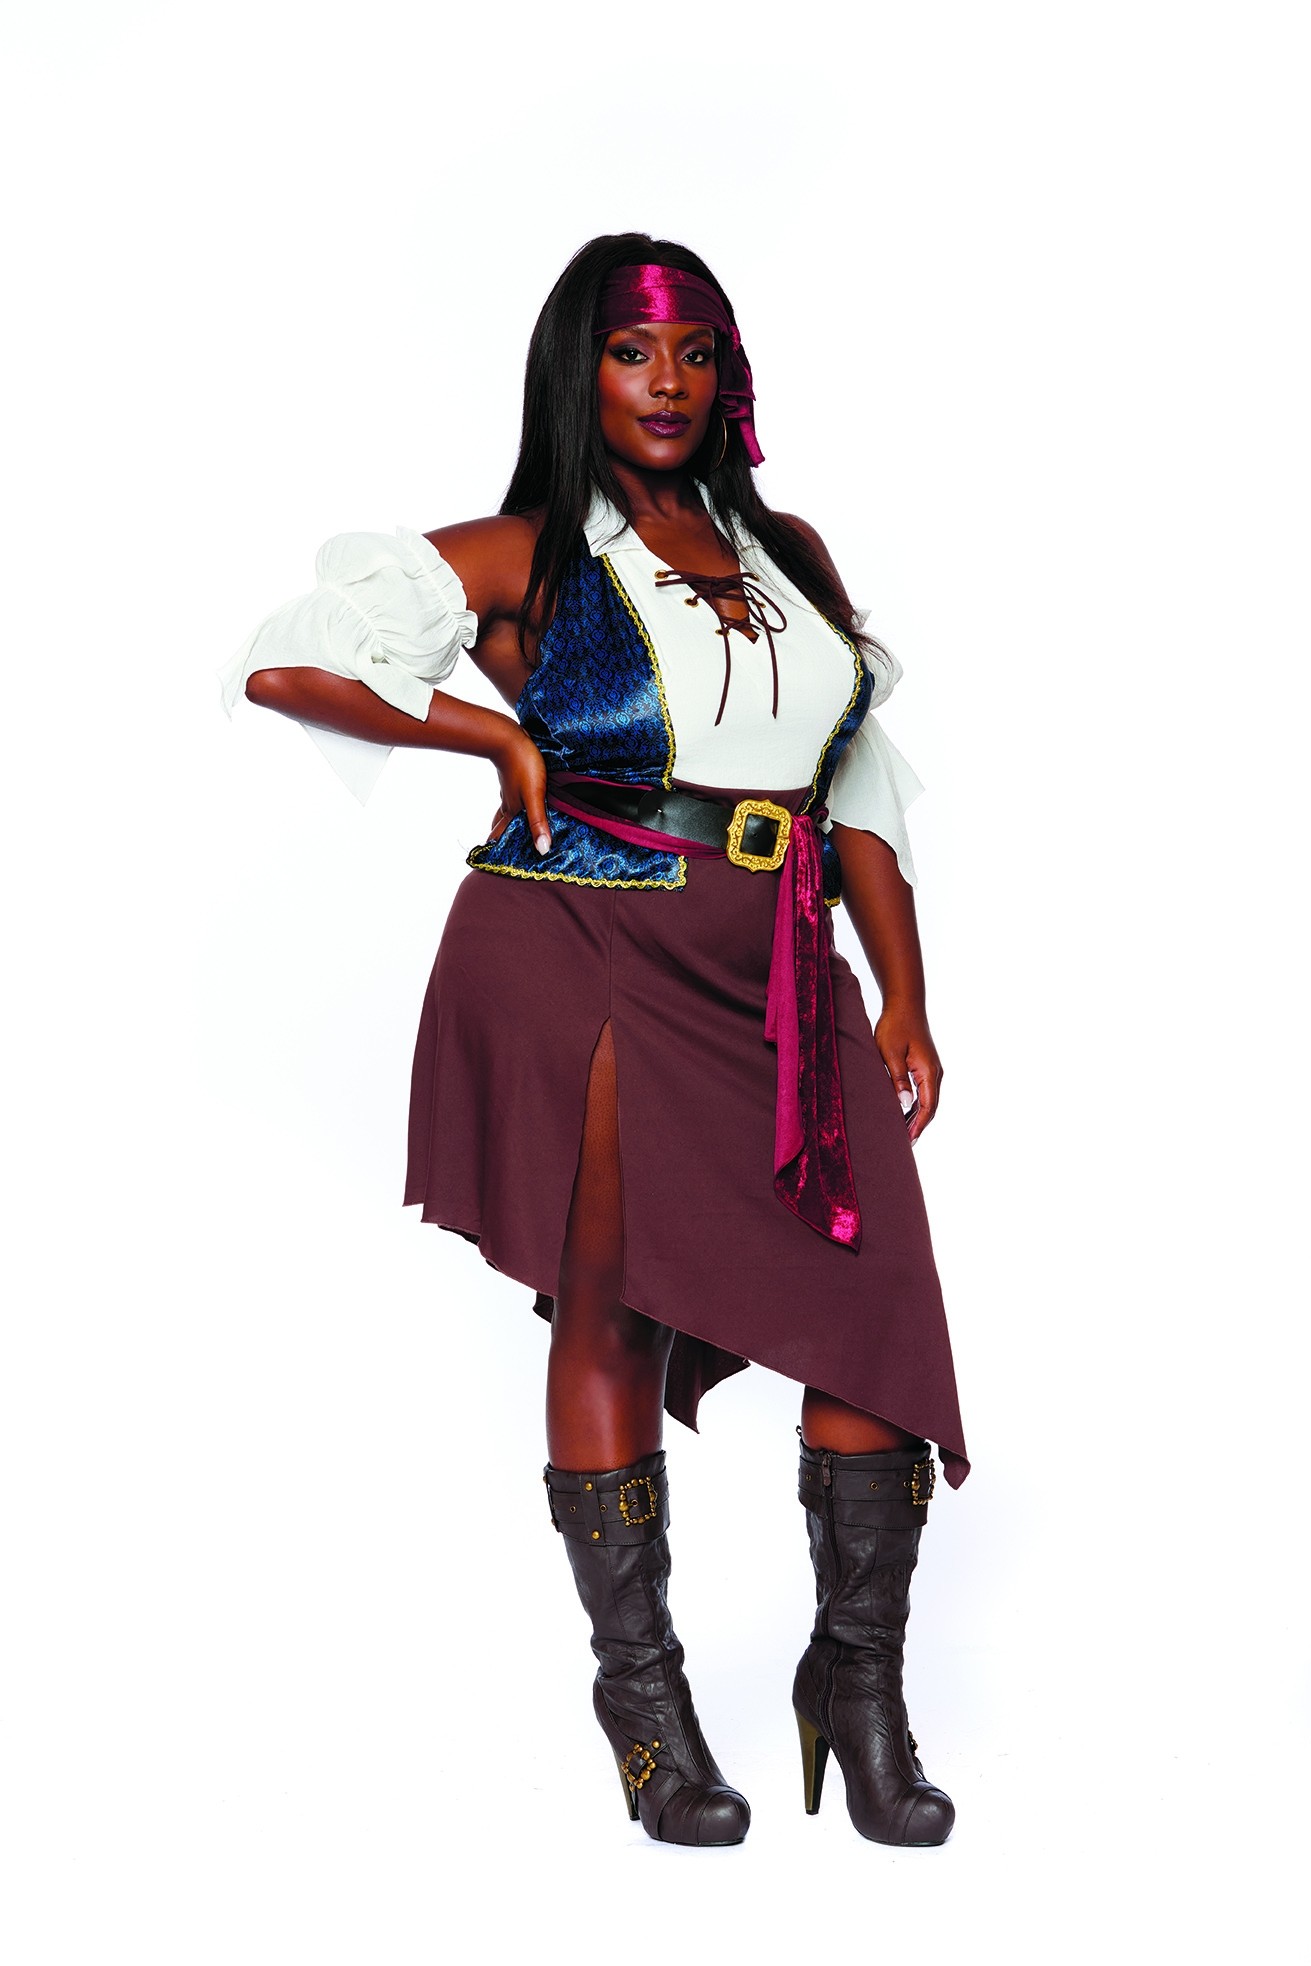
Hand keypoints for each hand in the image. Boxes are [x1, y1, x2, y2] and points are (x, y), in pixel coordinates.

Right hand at [486, 725, 551, 855]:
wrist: (508, 737)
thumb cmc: (524, 765)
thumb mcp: (534, 795)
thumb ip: (538, 822)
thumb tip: (542, 850)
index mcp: (513, 810)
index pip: (502, 836)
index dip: (499, 850)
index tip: (494, 865)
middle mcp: (509, 803)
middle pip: (501, 826)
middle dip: (499, 840)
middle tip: (498, 854)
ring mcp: (510, 790)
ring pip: (504, 812)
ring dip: (503, 824)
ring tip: (502, 833)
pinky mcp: (513, 778)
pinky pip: (511, 798)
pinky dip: (511, 807)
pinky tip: (514, 802)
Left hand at [873, 1001, 942, 1143]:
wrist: (904, 1004)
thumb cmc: (895, 1026)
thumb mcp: (891, 1054)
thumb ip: (898, 1079)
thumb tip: (906, 1105)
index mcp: (929, 1072)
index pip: (927, 1107)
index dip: (918, 1126)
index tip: (909, 1141)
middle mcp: (935, 1073)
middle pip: (930, 1107)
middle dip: (919, 1126)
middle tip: (905, 1144)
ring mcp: (931, 1069)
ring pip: (928, 1100)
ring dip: (917, 1117)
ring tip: (904, 1133)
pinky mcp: (925, 1066)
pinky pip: (924, 1091)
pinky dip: (917, 1105)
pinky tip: (905, 1112)